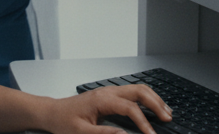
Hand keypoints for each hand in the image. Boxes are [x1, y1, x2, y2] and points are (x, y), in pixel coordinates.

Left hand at [37, 84, 171, 133]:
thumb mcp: (81, 132)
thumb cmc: (63, 121)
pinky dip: (146, 98)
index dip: (144, 122)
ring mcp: (108, 92)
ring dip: (153, 98)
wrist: (51, 112)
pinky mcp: (108, 96)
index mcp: (101, 99)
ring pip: (137, 89)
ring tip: (166, 111)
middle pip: (138, 91)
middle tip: (167, 117)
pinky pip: (132, 93)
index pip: (130, 108)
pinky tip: (152, 107)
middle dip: (156, 103)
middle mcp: (106, 92)